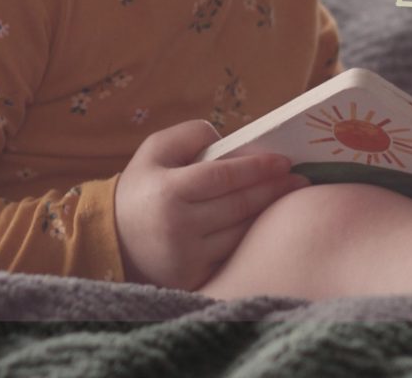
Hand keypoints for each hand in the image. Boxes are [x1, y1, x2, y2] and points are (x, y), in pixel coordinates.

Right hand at [114, 119, 309, 290]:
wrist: (111, 239)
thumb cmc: (142, 187)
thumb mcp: (154, 149)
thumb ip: (191, 134)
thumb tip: (230, 139)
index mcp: (168, 191)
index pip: (224, 177)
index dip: (258, 168)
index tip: (284, 161)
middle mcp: (178, 226)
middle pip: (239, 205)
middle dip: (274, 189)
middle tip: (300, 179)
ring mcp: (186, 256)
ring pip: (241, 232)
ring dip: (269, 214)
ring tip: (292, 197)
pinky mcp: (193, 278)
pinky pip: (233, 255)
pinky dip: (253, 239)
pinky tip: (269, 225)